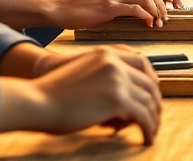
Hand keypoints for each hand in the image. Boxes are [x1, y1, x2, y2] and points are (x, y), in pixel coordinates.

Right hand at [0, 48, 162, 141]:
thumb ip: (103, 80)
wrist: (37, 100)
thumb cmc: (52, 93)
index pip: (142, 62)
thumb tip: (121, 105)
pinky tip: (147, 139)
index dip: (151, 80)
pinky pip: (143, 116)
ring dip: (153, 118)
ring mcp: (118, 79)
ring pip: (149, 100)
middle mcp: (115, 63)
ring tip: (151, 132)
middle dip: (155, 101)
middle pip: (149, 82)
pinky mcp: (118, 99)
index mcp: (105, 53)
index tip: (152, 94)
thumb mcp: (81, 75)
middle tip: (155, 116)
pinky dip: (149, 129)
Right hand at [47, 0, 173, 29]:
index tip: (173, 3)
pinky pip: (135, 7)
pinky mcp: (108, 6)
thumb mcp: (103, 1)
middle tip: (173, 13)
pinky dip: (146, 15)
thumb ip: (120, 3)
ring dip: (158, 10)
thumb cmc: (78, 8)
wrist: (57, 7)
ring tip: (160, 22)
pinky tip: (148, 23)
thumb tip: (138, 14)